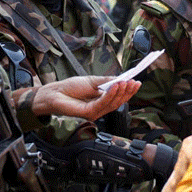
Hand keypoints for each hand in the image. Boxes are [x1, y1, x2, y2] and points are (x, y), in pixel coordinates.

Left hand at [19, 76, 139, 120]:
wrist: (55, 93)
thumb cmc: (71, 87)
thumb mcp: (93, 81)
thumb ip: (107, 81)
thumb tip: (122, 79)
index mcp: (102, 100)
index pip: (119, 97)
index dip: (128, 91)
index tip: (137, 82)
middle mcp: (100, 108)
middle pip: (118, 102)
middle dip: (127, 92)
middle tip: (134, 82)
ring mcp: (95, 112)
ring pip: (112, 104)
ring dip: (120, 92)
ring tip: (126, 82)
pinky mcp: (89, 113)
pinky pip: (102, 103)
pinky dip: (110, 95)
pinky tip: (115, 86)